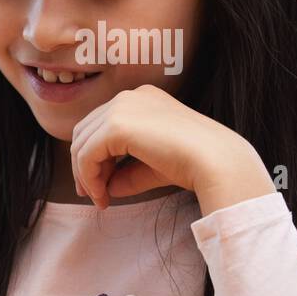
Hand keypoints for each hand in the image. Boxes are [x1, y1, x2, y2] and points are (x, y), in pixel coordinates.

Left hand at [70, 85, 274, 215]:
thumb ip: (125, 172)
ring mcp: (121, 107)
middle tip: (92, 194)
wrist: (214, 161)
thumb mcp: (151, 166)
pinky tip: (101, 195)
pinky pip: (86, 154)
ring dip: (85, 175)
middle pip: (84, 132)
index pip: (99, 125)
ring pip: (81, 144)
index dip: (92, 156)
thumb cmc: (191, 163)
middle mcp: (128, 97)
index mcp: (140, 98)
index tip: (98, 185)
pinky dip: (88, 177)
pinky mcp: (116, 125)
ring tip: (99, 198)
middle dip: (83, 166)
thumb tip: (104, 187)